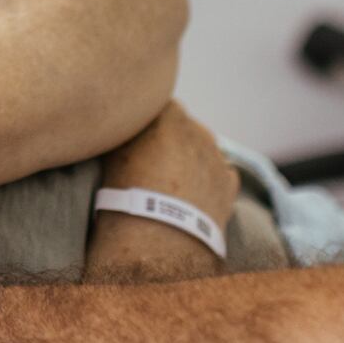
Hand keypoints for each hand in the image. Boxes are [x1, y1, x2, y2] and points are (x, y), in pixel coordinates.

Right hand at [92, 101, 237, 271]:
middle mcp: (197, 129)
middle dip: (171, 140)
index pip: (160, 105)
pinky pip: (220, 173)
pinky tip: (193, 197)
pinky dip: (208, 180)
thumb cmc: (127, 193)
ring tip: (171, 184)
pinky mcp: (229, 183)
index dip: (150, 119)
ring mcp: (217, 156)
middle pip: (183, 126)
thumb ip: (127, 131)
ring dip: (191, 159)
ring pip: (203, 149)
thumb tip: (125, 125)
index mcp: (170, 116)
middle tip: (152, 163)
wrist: (157, 237)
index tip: (139, 135)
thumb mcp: (114, 154)